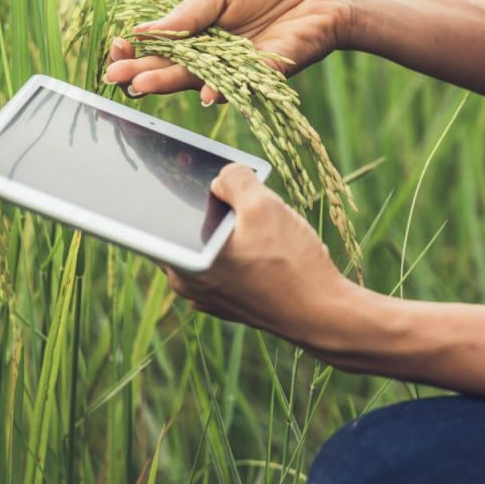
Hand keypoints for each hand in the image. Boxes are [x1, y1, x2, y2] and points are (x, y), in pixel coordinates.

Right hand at [105, 0, 359, 103]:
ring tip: (142, 85)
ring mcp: (239, 70)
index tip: (117, 48)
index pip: (161, 48)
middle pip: (173, 69)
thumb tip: (143, 30)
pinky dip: (224, 90)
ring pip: (199, 81)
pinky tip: (205, 93)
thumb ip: (189, 13)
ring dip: (170, 84)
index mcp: (202, 33)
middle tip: (114, 76)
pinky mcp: (267, 76)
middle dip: (142, 72)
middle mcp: (216, 57)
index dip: (138, 50)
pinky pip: (242, 85)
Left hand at [165, 163, 363, 346]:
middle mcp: (187, 284)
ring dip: (233, 230)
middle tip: (240, 194)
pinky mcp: (230, 304)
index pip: (161, 216)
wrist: (323, 314)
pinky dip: (243, 251)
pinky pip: (229, 265)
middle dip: (214, 208)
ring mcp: (208, 297)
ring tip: (265, 225)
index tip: (188, 169)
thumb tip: (221, 177)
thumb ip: (234, 179)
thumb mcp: (264, 206)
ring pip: (213, 246)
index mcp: (183, 262)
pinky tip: (271, 246)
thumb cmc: (291, 264)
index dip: (176, 188)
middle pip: (191, 228)